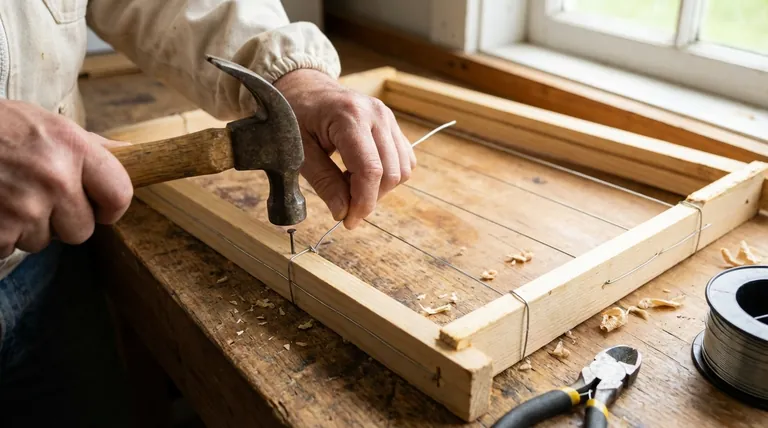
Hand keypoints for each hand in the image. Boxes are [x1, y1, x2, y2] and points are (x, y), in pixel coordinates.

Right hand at [0, 100, 132, 257]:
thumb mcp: (48, 124)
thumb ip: (90, 146)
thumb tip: (134, 154)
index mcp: (73, 146)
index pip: (120, 194)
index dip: (111, 207)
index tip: (100, 208)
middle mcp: (55, 177)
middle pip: (82, 230)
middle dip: (62, 220)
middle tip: (37, 196)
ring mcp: (25, 205)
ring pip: (44, 241)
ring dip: (27, 227)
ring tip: (7, 195)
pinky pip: (10, 248)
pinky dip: (0, 235)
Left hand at [274, 69, 415, 229]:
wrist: (305, 88)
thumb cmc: (297, 116)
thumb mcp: (299, 150)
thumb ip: (323, 181)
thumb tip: (343, 212)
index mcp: (350, 117)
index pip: (370, 170)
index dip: (363, 203)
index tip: (348, 221)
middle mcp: (376, 114)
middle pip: (391, 173)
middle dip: (371, 199)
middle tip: (346, 208)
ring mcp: (388, 117)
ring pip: (402, 169)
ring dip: (380, 188)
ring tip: (350, 185)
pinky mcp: (392, 124)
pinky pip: (404, 159)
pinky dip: (387, 175)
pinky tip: (360, 174)